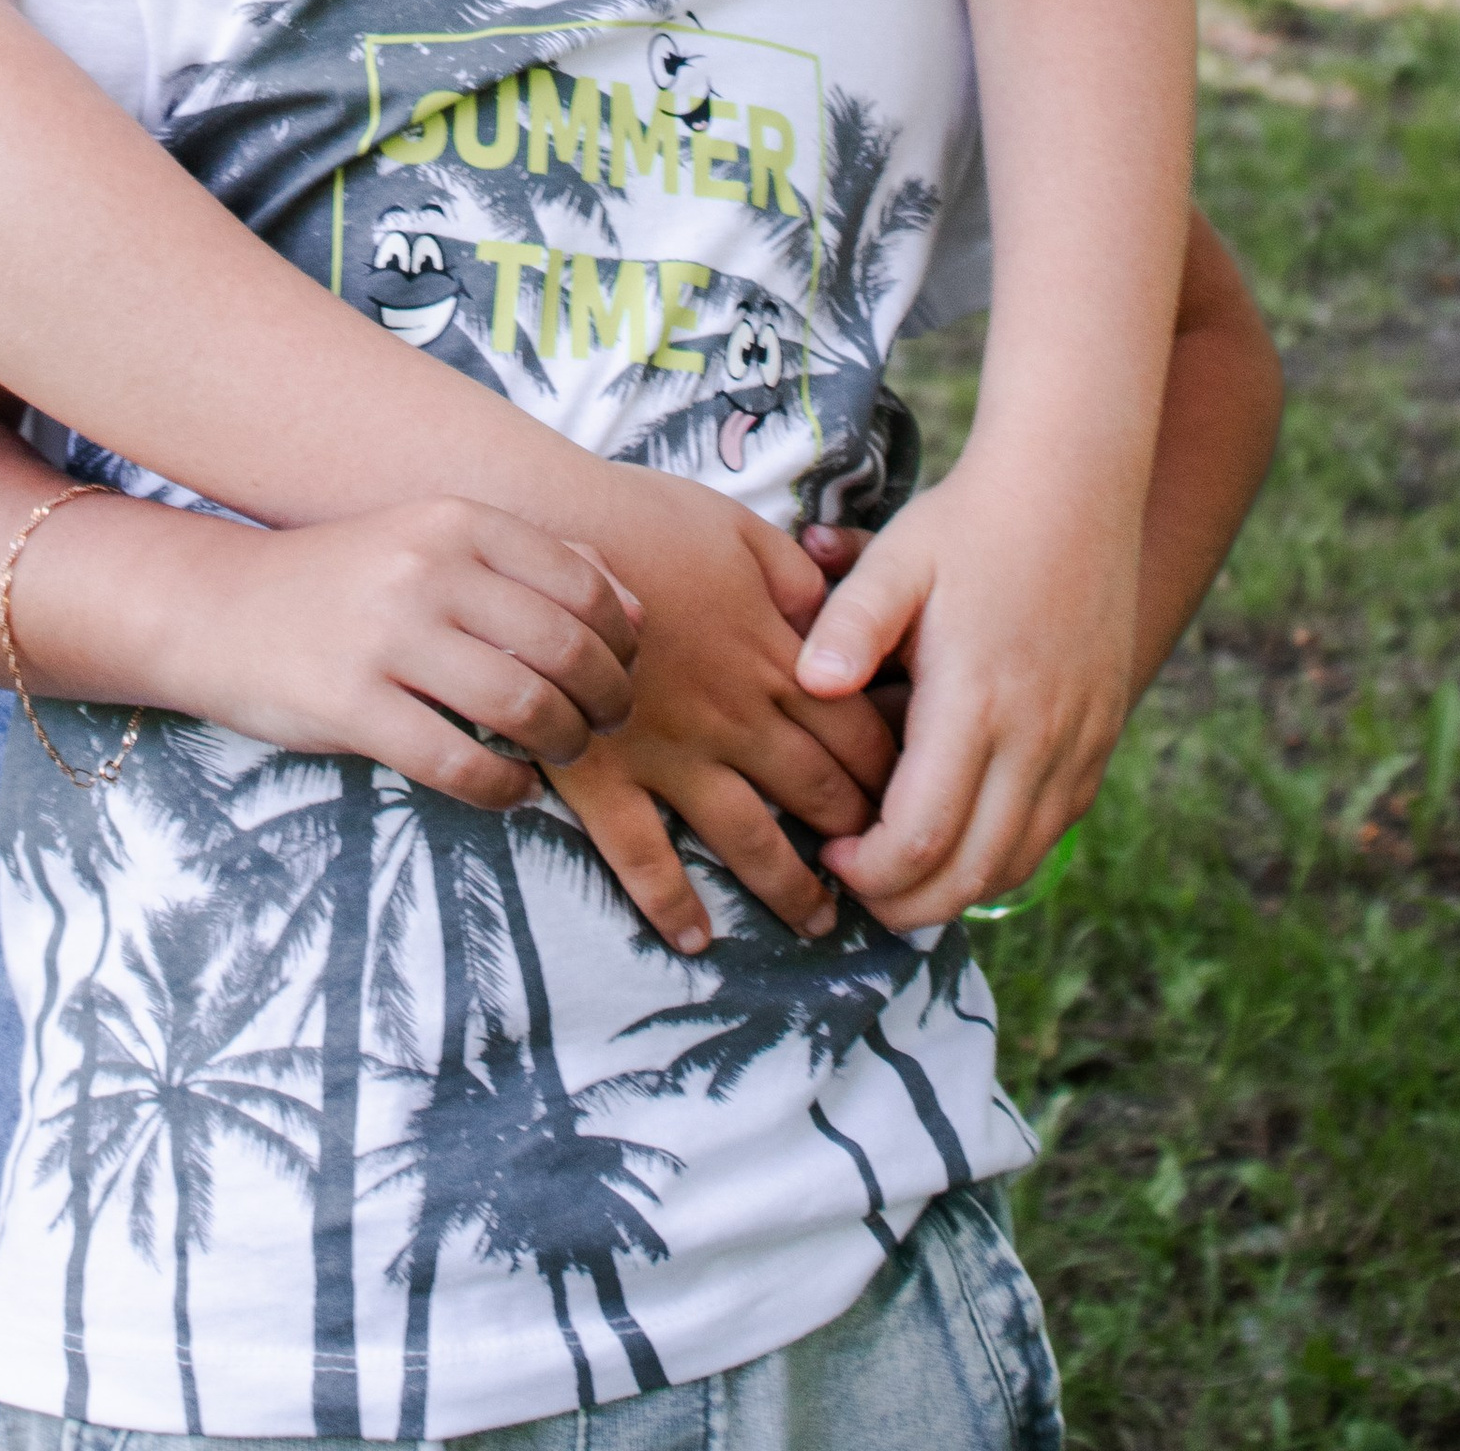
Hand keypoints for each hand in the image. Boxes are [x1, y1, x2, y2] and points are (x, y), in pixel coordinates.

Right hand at [153, 498, 643, 812]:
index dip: (623, 642)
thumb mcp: (435, 543)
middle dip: (606, 700)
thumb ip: (535, 564)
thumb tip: (636, 611)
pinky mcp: (349, 705)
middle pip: (565, 648)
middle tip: (605, 724)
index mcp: (455, 521)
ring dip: (563, 745)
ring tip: (558, 755)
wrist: (221, 608)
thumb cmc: (348, 583)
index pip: (584, 584)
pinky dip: (505, 788)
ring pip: (524, 706)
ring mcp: (385, 636)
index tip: (622, 672)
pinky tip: (510, 788)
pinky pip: (459, 762)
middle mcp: (426, 568)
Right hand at [551, 475, 902, 949]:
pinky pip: (644, 856)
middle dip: (860, 838)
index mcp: (773, 655)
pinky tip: (697, 940)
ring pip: (749, 839)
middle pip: (817, 793)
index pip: (859, 732)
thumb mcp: (741, 531)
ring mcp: (671, 753)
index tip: (917, 799)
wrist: (542, 532)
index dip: (894, 773)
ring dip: (790, 889)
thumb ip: (801, 582)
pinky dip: (671, 905)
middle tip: (884, 872)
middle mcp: (735, 717)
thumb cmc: (642, 519)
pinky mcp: (605, 775)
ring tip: (819, 924)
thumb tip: (840, 622)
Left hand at [795, 450, 1137, 926]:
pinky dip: (1001, 857)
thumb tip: (810, 687)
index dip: (869, 869)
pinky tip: (957, 839)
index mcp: (976, 700)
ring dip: (954, 889)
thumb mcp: (897, 558)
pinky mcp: (1099, 741)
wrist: (1073, 490)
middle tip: (855, 886)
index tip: (828, 855)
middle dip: (905, 902)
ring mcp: (1077, 745)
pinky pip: (1050, 833)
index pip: (919, 835)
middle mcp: (1036, 738)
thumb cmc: (968, 524)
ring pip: (1016, 864)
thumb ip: (849, 624)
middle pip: (970, 873)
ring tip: (898, 872)